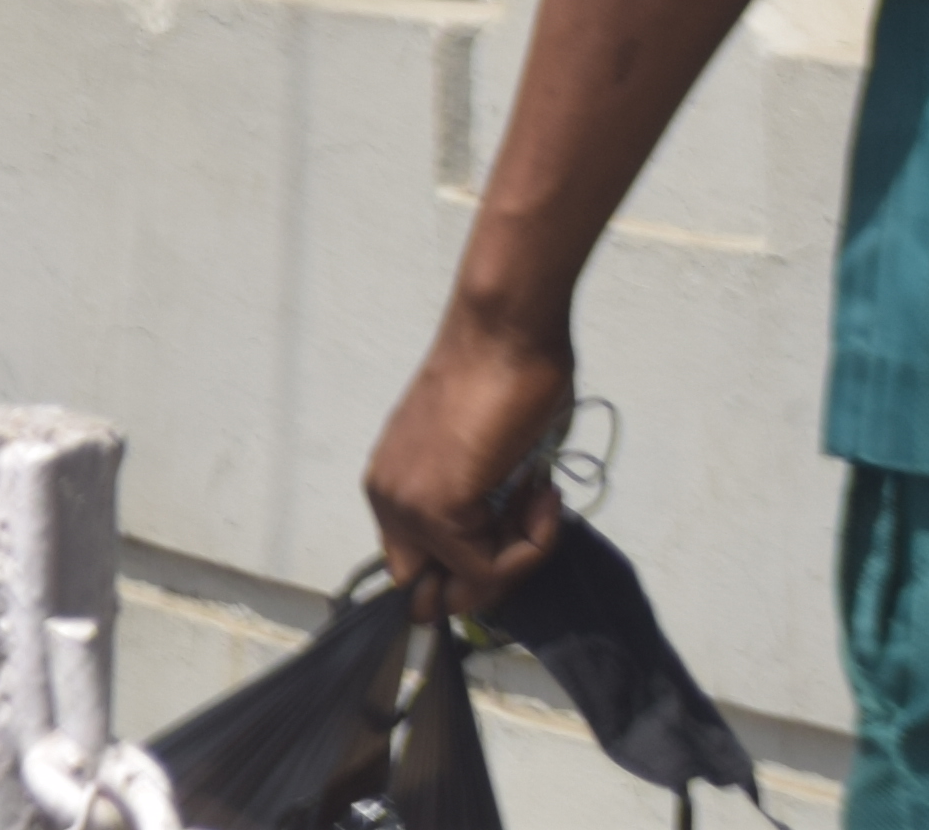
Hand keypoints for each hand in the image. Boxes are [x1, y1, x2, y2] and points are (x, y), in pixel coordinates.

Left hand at [364, 302, 575, 614]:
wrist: (506, 332)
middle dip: (491, 576)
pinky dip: (532, 546)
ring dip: (523, 554)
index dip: (474, 567)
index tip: (518, 525)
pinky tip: (542, 492)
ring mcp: (404, 505)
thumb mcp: (487, 463)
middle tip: (530, 521)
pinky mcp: (435, 510)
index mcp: (392, 482)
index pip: (418, 571)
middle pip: (432, 595)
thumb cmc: (508, 381)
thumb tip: (498, 556)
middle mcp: (387, 497)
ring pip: (470, 584)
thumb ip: (481, 510)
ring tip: (540, 494)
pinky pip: (490, 569)